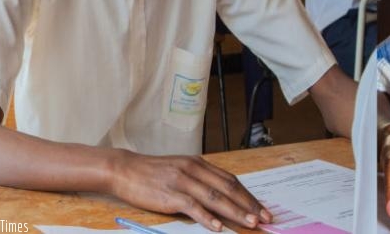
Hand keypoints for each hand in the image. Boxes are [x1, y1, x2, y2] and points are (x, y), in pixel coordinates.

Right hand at [109, 150, 271, 230]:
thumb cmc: (153, 173)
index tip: (262, 208)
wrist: (125, 170)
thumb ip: (201, 180)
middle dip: (249, 205)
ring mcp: (183, 182)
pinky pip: (192, 207)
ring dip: (235, 212)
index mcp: (200, 164)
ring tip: (250, 223)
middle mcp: (195, 170)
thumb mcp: (182, 169)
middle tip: (264, 218)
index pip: (231, 180)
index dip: (249, 195)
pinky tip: (218, 227)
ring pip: (215, 198)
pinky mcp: (170, 194)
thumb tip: (223, 196)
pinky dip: (207, 217)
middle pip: (229, 188)